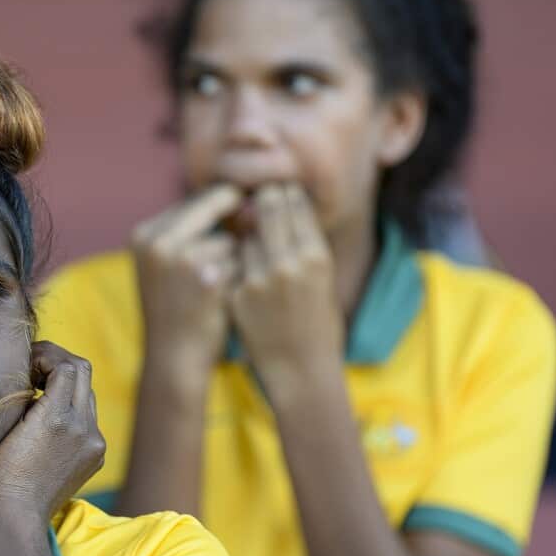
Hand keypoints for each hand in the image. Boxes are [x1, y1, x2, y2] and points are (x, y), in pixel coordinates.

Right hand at [0, 342, 105, 523]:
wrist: (16, 517)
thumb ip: (27, 396)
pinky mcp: (95, 456)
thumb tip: (34, 376)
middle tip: (36, 365)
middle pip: (83, 373)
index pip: (66, 365)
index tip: (26, 361)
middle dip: (59, 362)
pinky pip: (89, 419)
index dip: (46, 355)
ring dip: (67, 385)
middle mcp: (83, 428)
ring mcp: (93, 443)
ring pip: (87, 395)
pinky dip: (72, 409)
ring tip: (40, 389)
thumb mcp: (6, 426)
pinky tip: (50, 418)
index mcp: (58, 417)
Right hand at [131, 185, 241, 374]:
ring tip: (218, 289)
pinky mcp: (206, 277)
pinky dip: (240, 279)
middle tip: (231, 257)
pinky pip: (240, 262)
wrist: (173, 358)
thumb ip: (191, 230)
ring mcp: (180, 258)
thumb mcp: (166, 264)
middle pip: (213, 210)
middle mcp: (157, 241)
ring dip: (236, 259)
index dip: (217, 213)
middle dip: (230, 228)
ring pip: (230, 239)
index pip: (192, 202)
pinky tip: (226, 300)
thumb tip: (239, 195)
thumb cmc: (176, 309)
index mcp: (144, 233)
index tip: (225, 234)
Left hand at [230, 183, 343, 394]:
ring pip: (246, 234)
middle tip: (258, 193)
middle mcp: (289, 262)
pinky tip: (238, 265)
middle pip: (268, 209)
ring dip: (247, 232)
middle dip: (262, 199)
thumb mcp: (323, 279)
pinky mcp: (238, 292)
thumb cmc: (318, 325)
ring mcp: (260, 277)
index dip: (285, 192)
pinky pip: (233, 262)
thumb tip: (286, 209)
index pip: (296, 205)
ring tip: (250, 235)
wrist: (301, 369)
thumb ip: (304, 246)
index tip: (278, 186)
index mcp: (317, 255)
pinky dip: (235, 259)